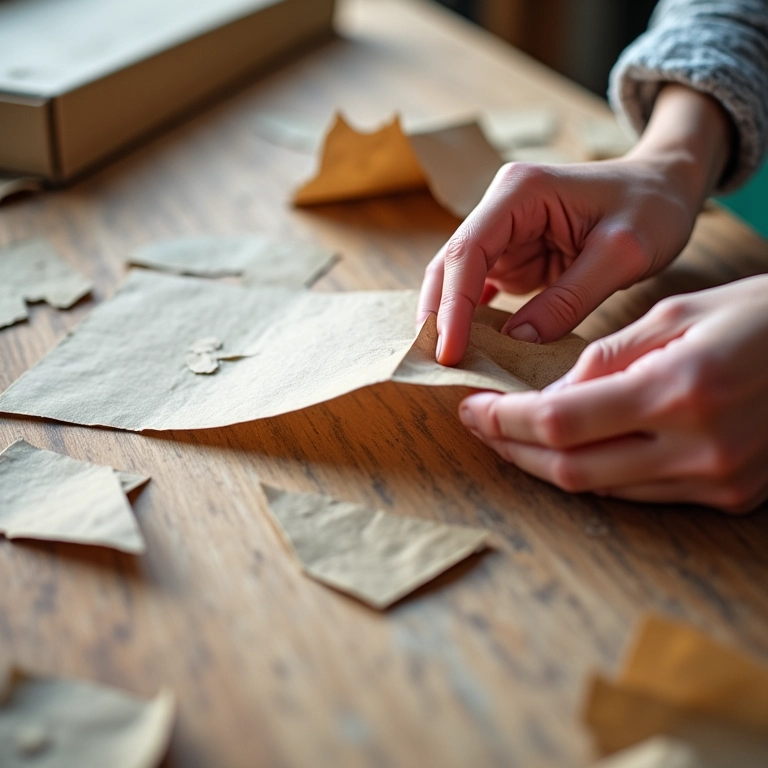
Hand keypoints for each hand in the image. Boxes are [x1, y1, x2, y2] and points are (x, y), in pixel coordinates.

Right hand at [418, 85, 732, 365]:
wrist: (667, 187)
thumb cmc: (652, 207)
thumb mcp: (623, 254)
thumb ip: (569, 299)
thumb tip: (517, 342)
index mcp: (520, 192)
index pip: (468, 251)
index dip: (453, 304)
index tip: (450, 351)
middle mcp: (501, 208)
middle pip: (450, 265)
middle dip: (437, 313)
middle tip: (435, 364)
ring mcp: (504, 234)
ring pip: (458, 281)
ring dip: (449, 319)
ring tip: (446, 363)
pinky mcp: (513, 257)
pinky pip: (481, 291)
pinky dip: (471, 319)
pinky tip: (467, 348)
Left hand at [458, 276, 767, 513]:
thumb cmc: (756, 315)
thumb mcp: (675, 314)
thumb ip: (606, 358)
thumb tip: (549, 395)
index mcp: (681, 389)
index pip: (563, 422)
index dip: (506, 420)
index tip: (471, 407)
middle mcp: (699, 447)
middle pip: (572, 468)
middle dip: (514, 449)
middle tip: (480, 426)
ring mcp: (718, 480)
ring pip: (601, 488)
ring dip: (547, 464)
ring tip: (513, 438)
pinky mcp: (731, 495)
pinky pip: (639, 493)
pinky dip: (594, 472)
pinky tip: (569, 450)